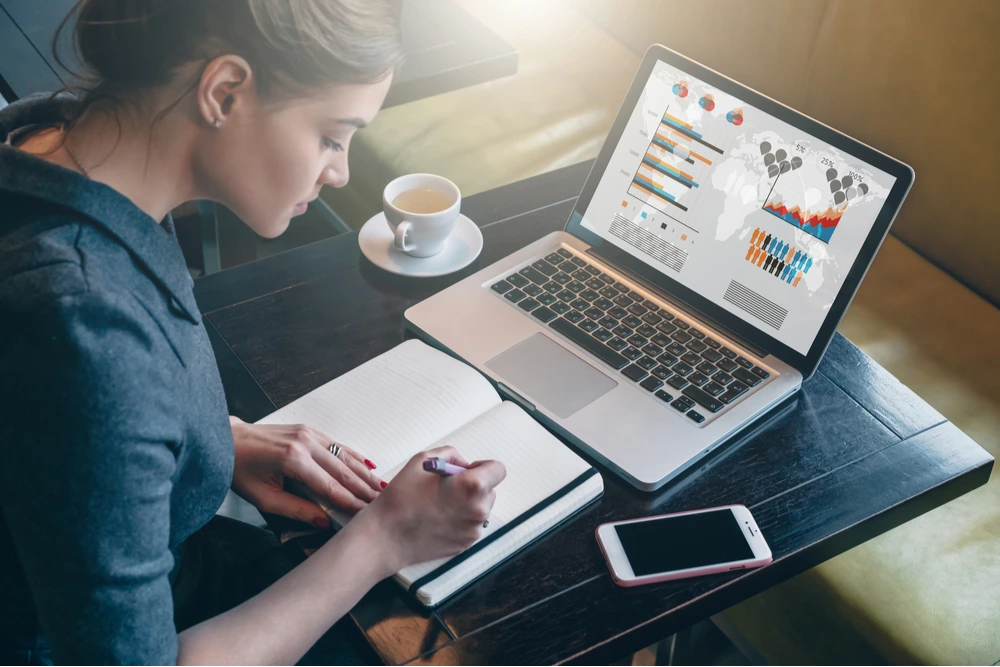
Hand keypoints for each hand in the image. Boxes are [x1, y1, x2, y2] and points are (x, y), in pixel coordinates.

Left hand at [229, 416, 382, 527]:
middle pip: (343, 470)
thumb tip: (323, 522)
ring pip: (344, 456)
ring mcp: (309, 433)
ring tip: (381, 487)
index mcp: (293, 460)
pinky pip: (337, 445)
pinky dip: (354, 456)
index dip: (350, 501)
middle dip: (364, 488)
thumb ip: (296, 510)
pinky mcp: (309, 430)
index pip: (330, 486)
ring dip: (364, 473)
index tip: (366, 513)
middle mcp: (305, 443)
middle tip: (383, 502)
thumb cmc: (240, 470)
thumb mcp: (263, 498)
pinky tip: (368, 466)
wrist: (227, 440)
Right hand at [353, 445, 506, 574]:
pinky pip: (470, 524)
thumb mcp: (422, 460)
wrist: (386, 537)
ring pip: (480, 508)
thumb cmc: (401, 498)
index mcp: (472, 486)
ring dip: (467, 502)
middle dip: (473, 485)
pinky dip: (460, 519)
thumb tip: (463, 464)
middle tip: (447, 487)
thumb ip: (450, 455)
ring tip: (439, 504)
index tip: (466, 470)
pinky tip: (437, 518)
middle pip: (489, 490)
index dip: (482, 466)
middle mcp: (479, 510)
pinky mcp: (466, 544)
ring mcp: (473, 530)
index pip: (498, 469)